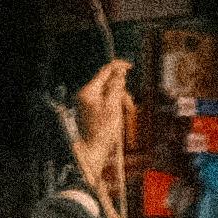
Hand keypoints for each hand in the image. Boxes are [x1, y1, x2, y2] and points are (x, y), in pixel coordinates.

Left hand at [66, 57, 137, 201]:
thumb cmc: (102, 132)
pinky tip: (119, 116)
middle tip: (129, 106)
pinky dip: (115, 106)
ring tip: (127, 114)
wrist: (92, 151)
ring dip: (120, 100)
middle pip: (108, 83)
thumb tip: (119, 72)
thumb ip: (116, 87)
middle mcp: (86, 94)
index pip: (105, 71)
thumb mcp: (113, 107)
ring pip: (109, 93)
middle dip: (121, 92)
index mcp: (89, 91)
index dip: (118, 67)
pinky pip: (106, 102)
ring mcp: (88, 102)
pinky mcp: (91, 110)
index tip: (130, 67)